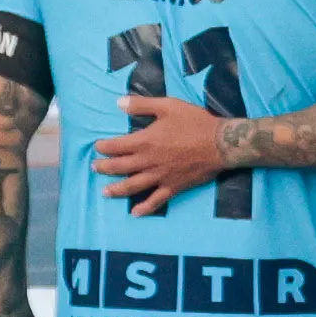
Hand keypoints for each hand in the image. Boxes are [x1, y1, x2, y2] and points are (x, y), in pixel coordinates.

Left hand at [92, 90, 233, 208]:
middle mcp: (148, 161)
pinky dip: (144, 208)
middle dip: (104, 167)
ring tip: (105, 192)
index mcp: (145, 141)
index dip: (104, 147)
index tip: (98, 147)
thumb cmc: (195, 122)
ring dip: (116, 190)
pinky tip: (135, 213)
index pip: (116, 146)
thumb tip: (118, 103)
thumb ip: (141, 105)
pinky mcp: (172, 187)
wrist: (220, 144)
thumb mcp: (168, 106)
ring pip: (132, 186)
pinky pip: (155, 201)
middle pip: (119, 168)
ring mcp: (159, 177)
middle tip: (95, 167)